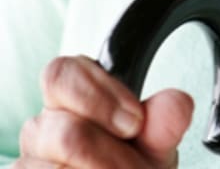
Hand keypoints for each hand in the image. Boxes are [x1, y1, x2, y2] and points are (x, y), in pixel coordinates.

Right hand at [17, 55, 192, 167]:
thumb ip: (166, 119)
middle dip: (110, 155)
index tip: (135, 122)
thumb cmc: (133, 163)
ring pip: (55, 167)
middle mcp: (45, 126)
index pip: (62, 73)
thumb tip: (176, 102)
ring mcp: (30, 159)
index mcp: (75, 96)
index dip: (98, 97)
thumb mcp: (158, 140)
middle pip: (64, 132)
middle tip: (135, 167)